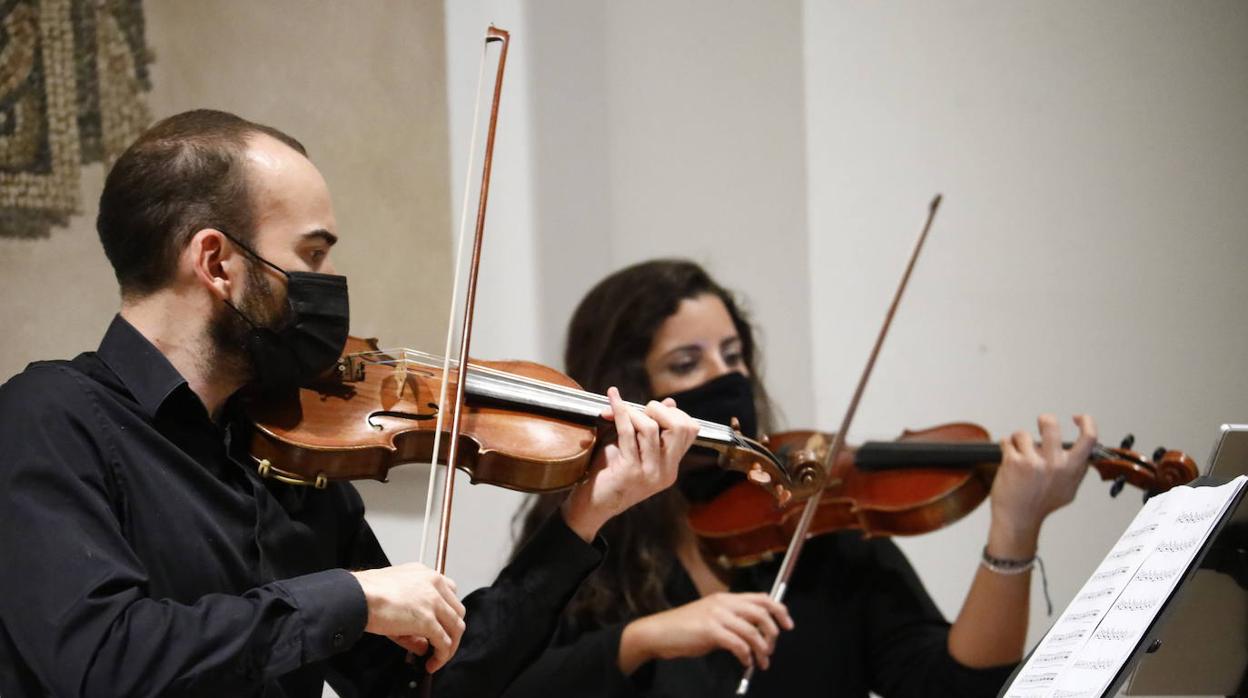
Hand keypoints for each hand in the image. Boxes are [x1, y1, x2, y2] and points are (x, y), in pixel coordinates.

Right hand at [350, 563, 466, 672]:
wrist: (356, 596)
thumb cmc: (368, 594)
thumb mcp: (396, 600)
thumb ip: (414, 620)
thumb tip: (424, 645)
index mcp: (425, 575)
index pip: (449, 593)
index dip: (447, 613)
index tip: (442, 625)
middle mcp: (434, 584)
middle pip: (457, 610)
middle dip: (451, 630)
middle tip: (440, 644)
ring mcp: (433, 601)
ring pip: (456, 627)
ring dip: (450, 646)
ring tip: (438, 658)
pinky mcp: (428, 620)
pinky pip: (444, 642)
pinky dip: (442, 656)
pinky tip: (432, 663)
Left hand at [561, 387, 699, 541]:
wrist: (591, 506)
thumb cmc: (609, 474)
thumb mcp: (635, 449)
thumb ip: (652, 427)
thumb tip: (669, 403)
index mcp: (671, 467)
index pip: (690, 430)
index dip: (673, 412)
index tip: (651, 409)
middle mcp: (666, 471)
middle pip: (680, 427)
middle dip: (658, 409)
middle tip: (639, 410)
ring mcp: (649, 473)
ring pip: (651, 428)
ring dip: (633, 412)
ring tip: (619, 409)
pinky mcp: (630, 471)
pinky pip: (627, 432)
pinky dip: (619, 411)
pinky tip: (612, 400)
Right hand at [618, 592, 794, 673]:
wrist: (659, 632)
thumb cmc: (684, 628)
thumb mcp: (711, 618)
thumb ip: (732, 620)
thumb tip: (755, 632)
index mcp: (725, 598)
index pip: (761, 597)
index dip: (779, 610)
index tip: (787, 624)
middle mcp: (723, 603)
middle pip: (761, 612)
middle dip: (773, 633)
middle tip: (772, 648)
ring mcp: (716, 616)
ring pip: (752, 631)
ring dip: (762, 650)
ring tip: (761, 662)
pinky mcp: (710, 630)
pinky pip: (738, 644)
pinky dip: (746, 655)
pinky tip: (745, 662)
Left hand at [988, 414, 1097, 556]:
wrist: (1018, 518)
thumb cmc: (1041, 504)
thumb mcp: (1068, 490)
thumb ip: (1076, 471)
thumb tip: (1085, 454)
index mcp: (1072, 468)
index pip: (1090, 437)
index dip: (1086, 421)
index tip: (1077, 417)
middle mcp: (1055, 464)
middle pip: (1050, 423)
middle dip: (1044, 420)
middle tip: (1040, 424)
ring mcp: (1034, 462)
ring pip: (1023, 433)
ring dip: (1018, 440)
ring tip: (1019, 453)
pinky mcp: (1014, 462)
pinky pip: (1007, 441)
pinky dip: (1006, 447)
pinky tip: (1008, 457)